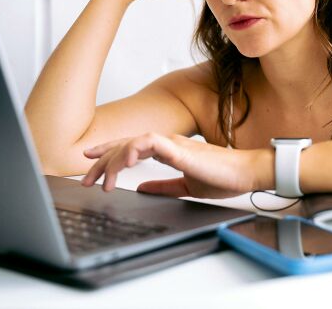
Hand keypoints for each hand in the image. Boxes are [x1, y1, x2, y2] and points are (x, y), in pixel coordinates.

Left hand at [80, 133, 262, 197]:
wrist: (245, 174)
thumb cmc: (223, 177)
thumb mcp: (186, 186)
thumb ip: (163, 186)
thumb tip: (142, 188)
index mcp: (168, 149)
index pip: (131, 146)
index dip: (109, 153)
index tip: (91, 162)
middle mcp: (166, 142)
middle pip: (126, 145)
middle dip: (103, 161)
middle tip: (87, 179)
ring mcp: (172, 143)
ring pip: (133, 143)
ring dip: (114, 160)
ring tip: (103, 180)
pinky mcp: (179, 149)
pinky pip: (151, 143)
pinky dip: (134, 148)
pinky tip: (125, 162)